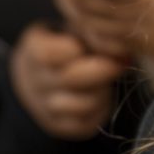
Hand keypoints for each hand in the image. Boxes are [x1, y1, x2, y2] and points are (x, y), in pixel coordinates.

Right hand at [10, 23, 126, 139]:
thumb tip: (120, 45)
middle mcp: (33, 82)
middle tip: (120, 62)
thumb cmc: (68, 41)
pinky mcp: (59, 126)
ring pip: (80, 105)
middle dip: (102, 70)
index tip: (94, 42)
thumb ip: (91, 32)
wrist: (46, 73)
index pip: (48, 54)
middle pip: (69, 79)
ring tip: (109, 81)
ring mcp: (44, 107)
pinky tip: (102, 95)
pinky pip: (86, 123)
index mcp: (34, 50)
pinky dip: (100, 109)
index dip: (76, 48)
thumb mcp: (73, 27)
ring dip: (102, 92)